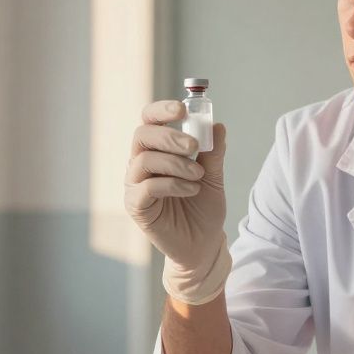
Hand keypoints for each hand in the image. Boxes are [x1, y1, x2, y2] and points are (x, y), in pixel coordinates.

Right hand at [124, 100, 230, 304]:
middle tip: (195, 146)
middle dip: (170, 136)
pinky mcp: (136, 207)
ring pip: (145, 160)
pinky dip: (172, 184)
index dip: (161, 110)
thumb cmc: (203, 209)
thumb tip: (217, 125)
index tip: (182, 108)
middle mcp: (140, 164)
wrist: (204, 244)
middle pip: (142, 135)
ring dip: (176, 163)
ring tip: (198, 175)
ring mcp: (135, 185)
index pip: (148, 121)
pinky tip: (190, 190)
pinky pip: (146, 187)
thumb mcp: (213, 176)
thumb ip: (213, 152)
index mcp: (156, 151)